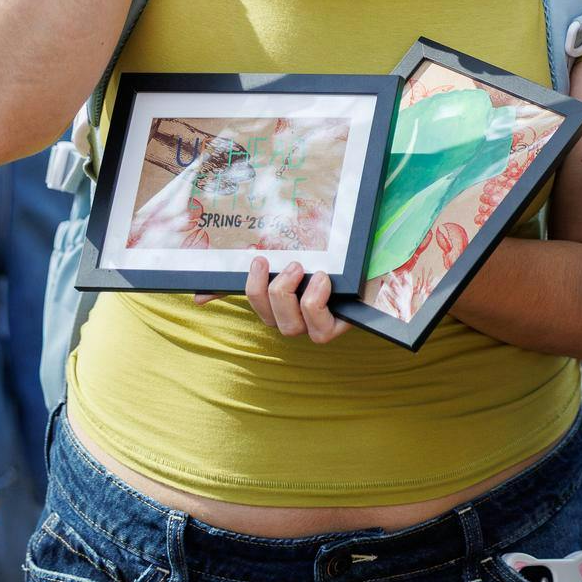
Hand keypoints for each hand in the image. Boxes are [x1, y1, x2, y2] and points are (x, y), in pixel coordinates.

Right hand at [194, 256, 350, 344]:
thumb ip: (262, 263)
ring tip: (299, 268)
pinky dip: (315, 301)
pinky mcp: (339, 328)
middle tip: (267, 261)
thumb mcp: (299, 252)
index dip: (220, 299)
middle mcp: (297, 317)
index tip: (200, 292)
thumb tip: (202, 291)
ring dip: (287, 294)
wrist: (381, 258)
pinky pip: (318, 327)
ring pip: (288, 326)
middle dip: (262, 290)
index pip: (248, 302)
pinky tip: (323, 281)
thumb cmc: (338, 258)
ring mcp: (317, 326)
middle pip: (267, 318)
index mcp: (283, 299)